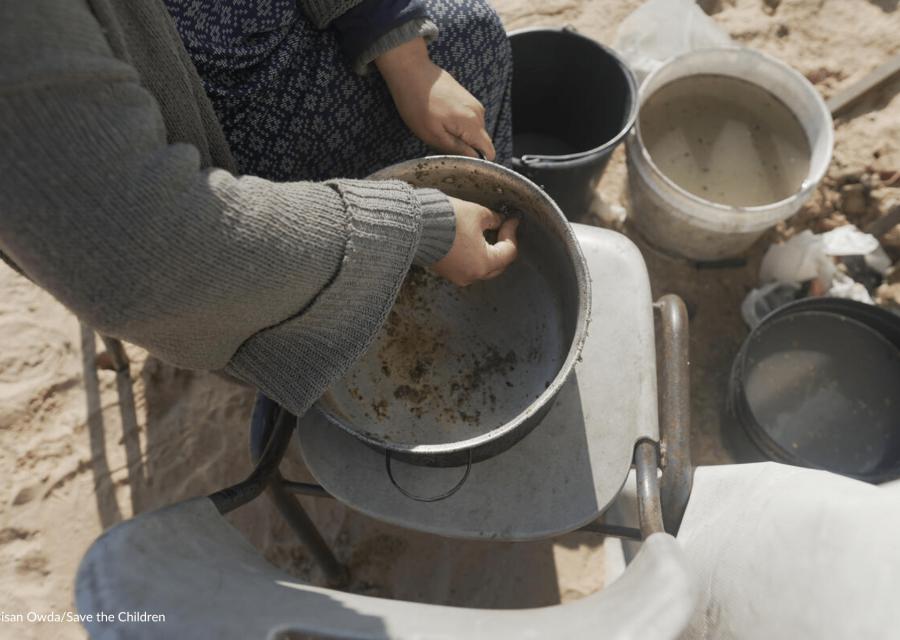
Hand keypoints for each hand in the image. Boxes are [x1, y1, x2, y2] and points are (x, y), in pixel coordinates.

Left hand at [375, 38, 495, 159]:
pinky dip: (455, 125)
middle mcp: (478, 113)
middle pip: (480, 143)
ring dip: (458, 136)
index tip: (459, 163)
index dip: (477, 163)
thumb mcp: (433, 135)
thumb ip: (456, 149)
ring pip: (472, 132)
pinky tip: (438, 119)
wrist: (410, 69)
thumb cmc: (417, 103)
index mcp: (473, 124)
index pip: (489, 152)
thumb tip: (473, 160)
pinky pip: (466, 120)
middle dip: (464, 148)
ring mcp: (473, 103)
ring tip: (436, 129)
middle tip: (440, 144)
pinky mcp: (465, 98)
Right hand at [432, 196, 518, 285]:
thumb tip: (499, 221)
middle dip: (502, 245)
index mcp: (482, 264)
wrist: (412, 224)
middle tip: (503, 226)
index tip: (512, 219)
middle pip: (497, 264)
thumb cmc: (445, 219)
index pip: (509, 252)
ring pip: (480, 266)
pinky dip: (471, 253)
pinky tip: (469, 238)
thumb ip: (493, 219)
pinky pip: (465, 265)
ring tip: (486, 231)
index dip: (512, 232)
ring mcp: (455, 275)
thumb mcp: (476, 213)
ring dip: (487, 250)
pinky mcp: (444, 270)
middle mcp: (470, 275)